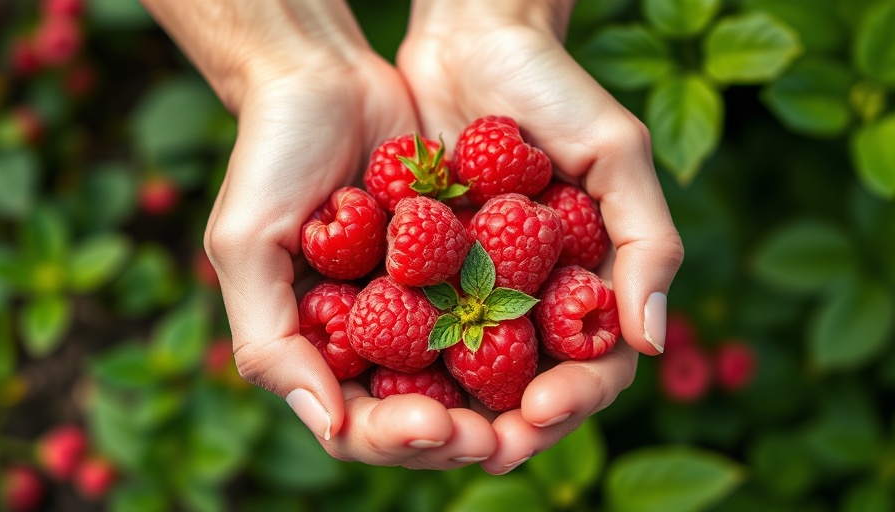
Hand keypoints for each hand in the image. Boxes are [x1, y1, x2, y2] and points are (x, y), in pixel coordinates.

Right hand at [142, 0, 496, 468]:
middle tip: (497, 436)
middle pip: (424, 411)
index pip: (359, 421)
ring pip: (470, 373)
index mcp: (323, 345)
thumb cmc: (271, 156)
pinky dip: (526, 329)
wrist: (326, 77)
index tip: (434, 426)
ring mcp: (426, 299)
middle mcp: (378, 334)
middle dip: (460, 433)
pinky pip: (502, 306)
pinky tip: (562, 337)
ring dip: (505, 399)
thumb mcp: (245, 245)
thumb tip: (329, 425)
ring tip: (539, 405)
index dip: (396, 438)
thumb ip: (268, 338)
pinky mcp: (467, 261)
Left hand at [398, 0, 683, 473]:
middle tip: (478, 444)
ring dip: (447, 412)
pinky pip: (408, 328)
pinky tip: (376, 381)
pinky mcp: (418, 270)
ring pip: (462, 374)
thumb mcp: (615, 153)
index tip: (542, 408)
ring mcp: (471, 288)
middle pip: (523, 387)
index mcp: (585, 280)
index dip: (573, 397)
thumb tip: (654, 341)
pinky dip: (397, 361)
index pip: (592, 366)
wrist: (468, 39)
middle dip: (504, 425)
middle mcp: (528, 296)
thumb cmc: (552, 88)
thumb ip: (648, 242)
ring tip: (426, 429)